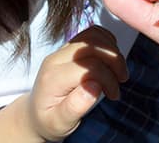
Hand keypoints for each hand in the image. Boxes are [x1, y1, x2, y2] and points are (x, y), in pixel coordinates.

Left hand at [25, 25, 127, 140]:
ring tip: (118, 69)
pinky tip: (110, 60)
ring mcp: (62, 50)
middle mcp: (56, 59)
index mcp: (53, 78)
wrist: (36, 114)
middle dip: (114, 60)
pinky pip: (91, 33)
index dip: (108, 78)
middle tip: (122, 78)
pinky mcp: (70, 47)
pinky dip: (107, 42)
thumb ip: (75, 106)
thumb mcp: (59, 123)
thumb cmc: (49, 120)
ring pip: (93, 35)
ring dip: (112, 49)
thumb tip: (94, 86)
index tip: (114, 94)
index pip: (89, 67)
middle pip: (92, 45)